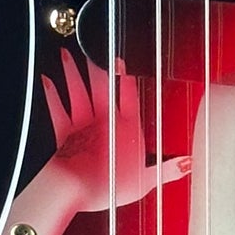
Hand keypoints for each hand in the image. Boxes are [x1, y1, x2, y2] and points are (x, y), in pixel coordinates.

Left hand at [41, 53, 189, 214]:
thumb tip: (188, 163)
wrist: (75, 189)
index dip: (125, 76)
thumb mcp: (146, 182)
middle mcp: (105, 120)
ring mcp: (82, 123)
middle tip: (93, 45)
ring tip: (68, 53)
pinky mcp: (63, 132)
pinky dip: (51, 93)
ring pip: (78, 90)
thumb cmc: (108, 186)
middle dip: (98, 64)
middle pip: (102, 85)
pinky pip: (57, 107)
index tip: (120, 58)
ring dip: (73, 71)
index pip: (128, 94)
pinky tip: (46, 80)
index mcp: (127, 128)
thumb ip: (168, 170)